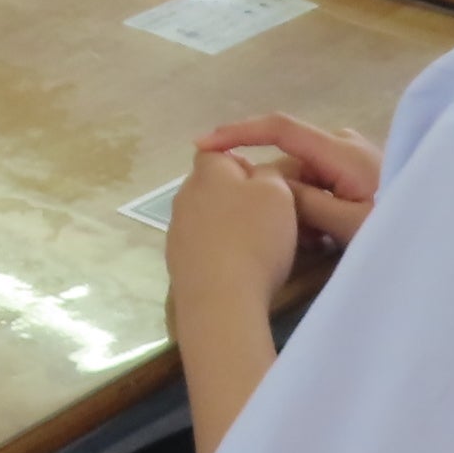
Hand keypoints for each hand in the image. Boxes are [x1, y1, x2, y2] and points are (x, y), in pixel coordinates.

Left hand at [167, 147, 302, 311]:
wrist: (221, 300)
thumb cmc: (254, 238)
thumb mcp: (277, 194)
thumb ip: (269, 173)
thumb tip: (257, 174)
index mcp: (207, 172)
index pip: (216, 152)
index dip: (242, 162)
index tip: (266, 185)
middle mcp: (183, 196)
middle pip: (212, 186)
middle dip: (237, 196)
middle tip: (268, 217)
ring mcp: (176, 231)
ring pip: (207, 217)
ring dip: (229, 225)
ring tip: (257, 246)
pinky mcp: (177, 262)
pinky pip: (202, 245)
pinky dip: (219, 251)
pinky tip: (238, 268)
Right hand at [195, 114, 382, 245]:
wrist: (443, 236)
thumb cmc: (398, 228)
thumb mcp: (349, 225)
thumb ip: (305, 203)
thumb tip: (270, 187)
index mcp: (343, 151)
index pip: (280, 128)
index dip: (238, 133)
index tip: (202, 144)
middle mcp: (345, 143)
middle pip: (290, 159)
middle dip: (280, 195)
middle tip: (292, 238)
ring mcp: (353, 155)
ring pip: (304, 176)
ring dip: (299, 206)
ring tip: (317, 243)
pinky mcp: (358, 169)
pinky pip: (320, 182)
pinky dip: (314, 206)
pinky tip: (327, 236)